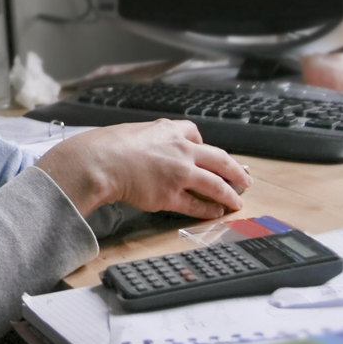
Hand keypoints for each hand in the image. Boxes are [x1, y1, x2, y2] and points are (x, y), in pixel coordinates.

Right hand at [34, 120, 250, 219]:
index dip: (204, 145)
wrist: (97, 162)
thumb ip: (147, 138)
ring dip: (229, 193)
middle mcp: (180, 150)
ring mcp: (179, 173)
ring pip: (215, 184)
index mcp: (168, 131)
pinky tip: (215, 212)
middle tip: (245, 178)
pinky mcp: (170, 195)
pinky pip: (196, 204)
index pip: (195, 134)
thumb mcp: (131, 131)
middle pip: (219, 159)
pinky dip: (209, 209)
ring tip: (237, 201)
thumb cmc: (106, 147)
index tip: (209, 152)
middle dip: (235, 170)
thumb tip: (145, 146)